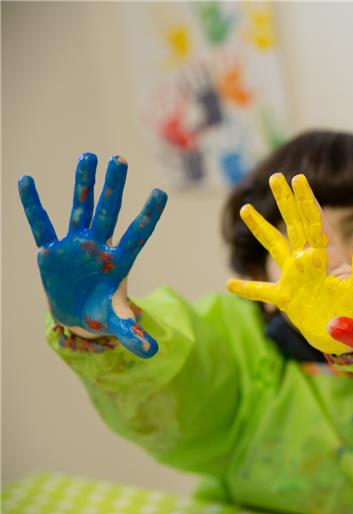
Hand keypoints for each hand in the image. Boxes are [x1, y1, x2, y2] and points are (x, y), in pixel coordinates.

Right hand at [19, 154, 167, 357]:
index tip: (160, 193)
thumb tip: (151, 352)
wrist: (77, 313)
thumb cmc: (101, 313)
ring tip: (88, 156)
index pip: (138, 235)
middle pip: (109, 212)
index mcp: (120, 261)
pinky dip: (34, 205)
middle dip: (113, 187)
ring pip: (80, 208)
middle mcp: (99, 246)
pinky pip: (41, 224)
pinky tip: (26, 181)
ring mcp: (75, 244)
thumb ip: (133, 334)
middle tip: (120, 159)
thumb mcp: (118, 323)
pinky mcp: (51, 250)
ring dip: (83, 184)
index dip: (148, 216)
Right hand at [226, 174, 352, 353]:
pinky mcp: (286, 299)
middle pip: (294, 225)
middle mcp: (309, 262)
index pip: (314, 222)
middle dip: (285, 202)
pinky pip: (262, 291)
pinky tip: (229, 283)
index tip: (298, 178)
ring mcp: (295, 278)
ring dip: (261, 229)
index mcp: (327, 256)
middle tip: (275, 177)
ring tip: (246, 208)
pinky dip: (246, 288)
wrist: (349, 338)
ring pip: (274, 247)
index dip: (306, 200)